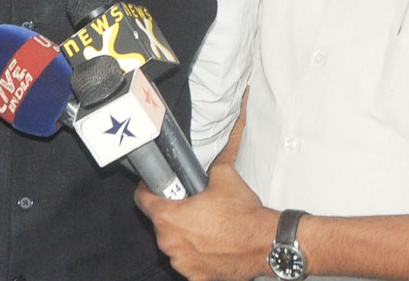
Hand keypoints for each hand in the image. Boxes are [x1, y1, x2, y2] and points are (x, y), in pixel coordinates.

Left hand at [134, 163, 276, 280]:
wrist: (267, 244)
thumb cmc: (244, 216)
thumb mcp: (223, 175)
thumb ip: (211, 160)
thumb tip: (220, 141)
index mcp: (169, 218)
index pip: (141, 199)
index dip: (148, 188)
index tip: (154, 185)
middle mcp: (171, 244)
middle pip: (160, 222)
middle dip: (172, 212)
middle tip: (190, 204)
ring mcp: (183, 263)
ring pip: (174, 243)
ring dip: (184, 234)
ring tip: (204, 224)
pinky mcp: (197, 277)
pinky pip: (189, 261)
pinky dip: (196, 253)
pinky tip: (211, 243)